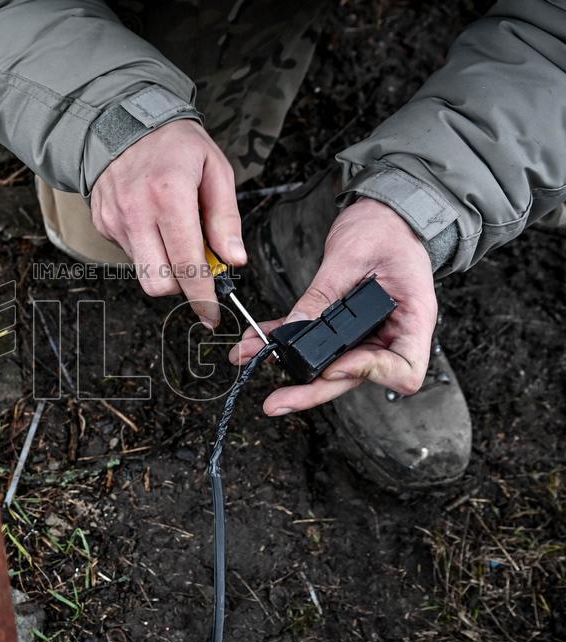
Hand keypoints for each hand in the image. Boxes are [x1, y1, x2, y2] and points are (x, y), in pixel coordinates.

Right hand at [90, 119, 245, 328]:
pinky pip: (130, 254)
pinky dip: (147, 248)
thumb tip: (234, 260)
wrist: (123, 122)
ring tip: (174, 234)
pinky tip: (153, 222)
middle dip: (180, 286)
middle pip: (158, 282)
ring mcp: (115, 220)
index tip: (211, 314)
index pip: (187, 263)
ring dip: (164, 265)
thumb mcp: (215, 170)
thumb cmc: (175, 145)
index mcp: (169, 196)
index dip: (202, 296)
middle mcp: (136, 211)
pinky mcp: (102, 224)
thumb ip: (226, 218)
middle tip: (196, 268)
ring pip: (143, 271)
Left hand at [230, 197, 437, 414]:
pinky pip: (314, 343)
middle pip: (355, 376)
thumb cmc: (385, 230)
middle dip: (312, 390)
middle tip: (277, 401)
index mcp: (413, 320)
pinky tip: (257, 341)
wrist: (386, 215)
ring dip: (290, 367)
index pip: (403, 371)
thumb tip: (296, 328)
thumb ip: (324, 295)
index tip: (334, 366)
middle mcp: (392, 335)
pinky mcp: (344, 328)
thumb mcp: (352, 256)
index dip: (367, 374)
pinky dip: (284, 342)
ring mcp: (368, 335)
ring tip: (251, 359)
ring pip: (329, 365)